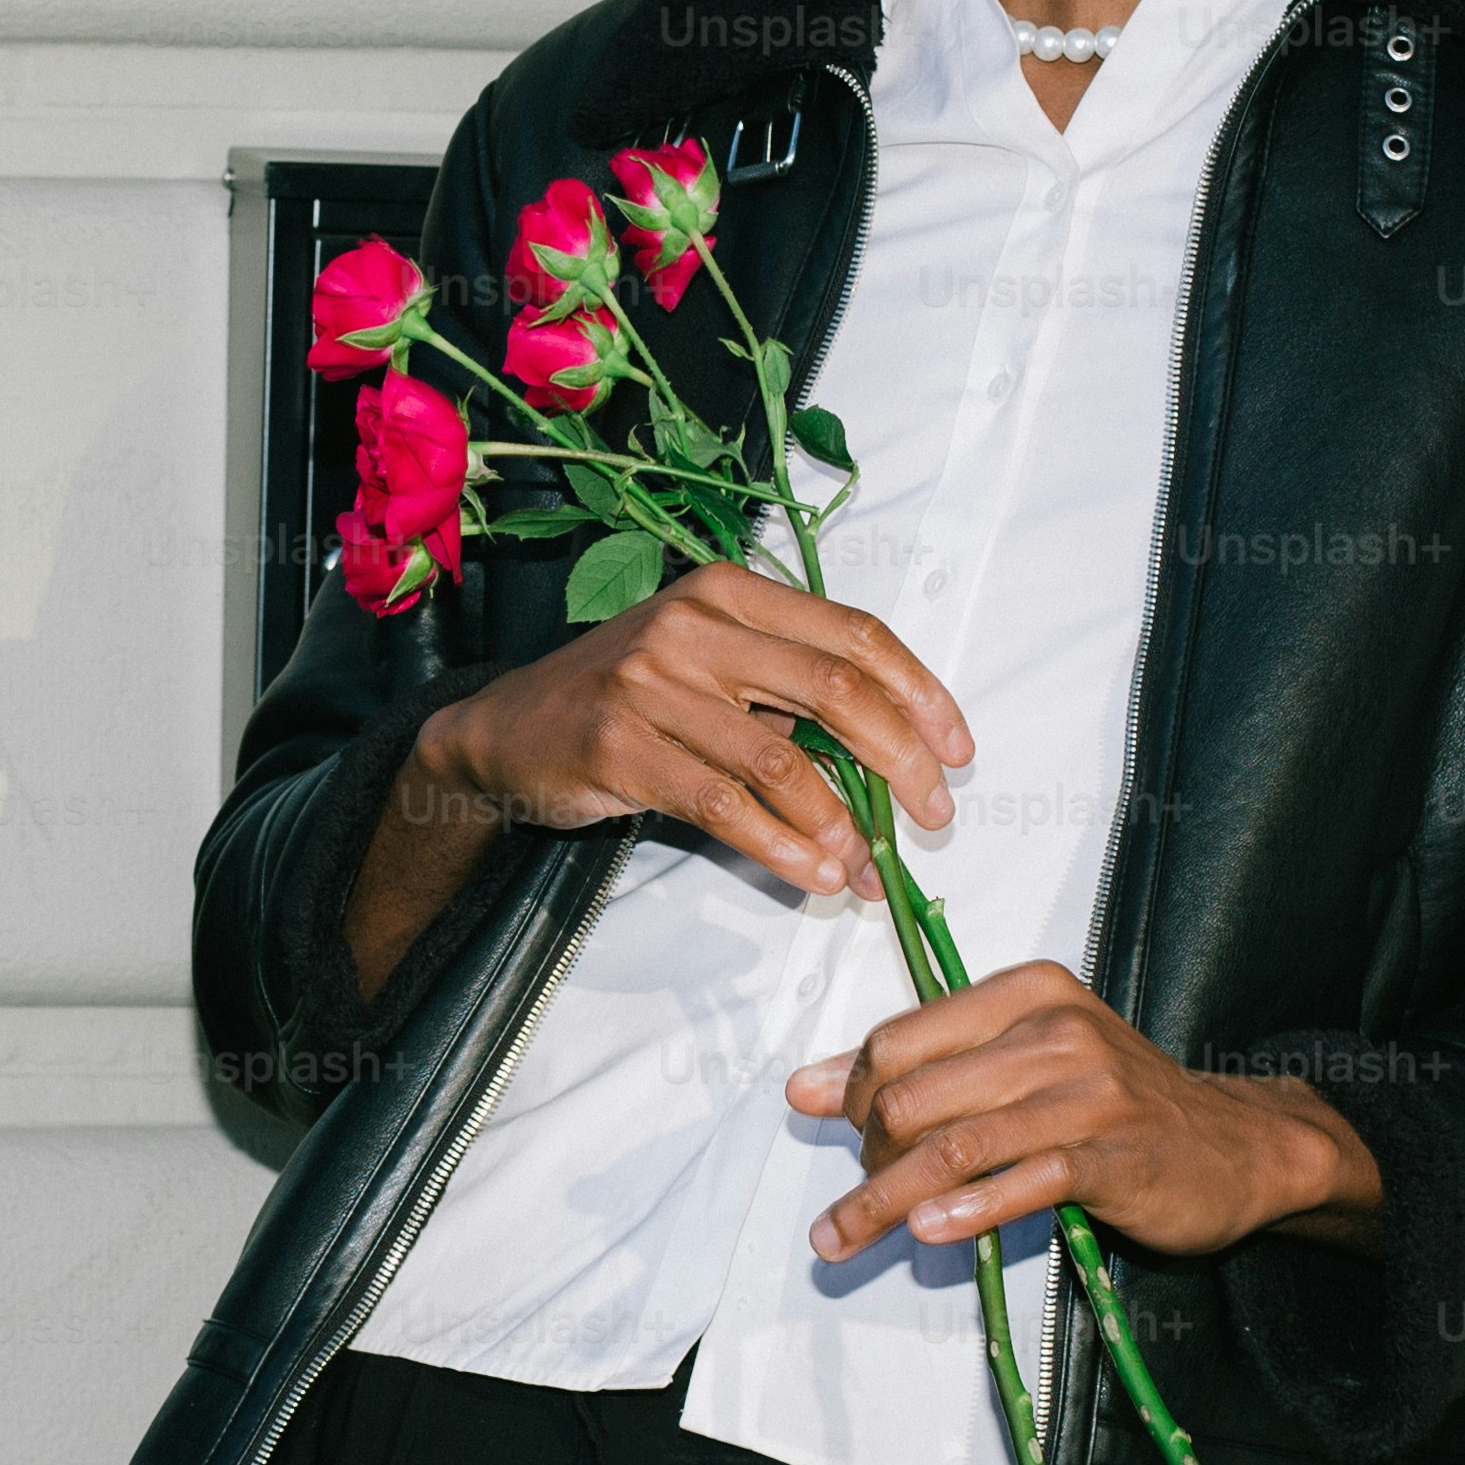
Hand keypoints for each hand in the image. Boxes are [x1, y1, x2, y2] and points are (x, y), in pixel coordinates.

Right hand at [341, 566, 973, 995]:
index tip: (958, 751)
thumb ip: (789, 693)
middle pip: (836, 687)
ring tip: (864, 868)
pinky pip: (725, 804)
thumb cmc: (630, 701)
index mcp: (730, 590)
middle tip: (934, 814)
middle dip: (901, 759)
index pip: (854, 632)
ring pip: (782, 759)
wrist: (506, 729)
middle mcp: (693, 623)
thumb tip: (897, 760)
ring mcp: (650, 681)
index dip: (920, 693)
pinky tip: (814, 874)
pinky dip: (783, 846)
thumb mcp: (710, 668)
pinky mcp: (618, 744)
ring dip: (840, 823)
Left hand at [788, 962, 1382, 1262]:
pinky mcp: (1116, 1155)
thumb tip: (806, 1089)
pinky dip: (967, 1210)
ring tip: (840, 1240)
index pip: (900, 1038)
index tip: (846, 1139)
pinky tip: (929, 1233)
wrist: (1237, 1145)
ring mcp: (1089, 1092)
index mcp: (1025, 993)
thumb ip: (922, 1068)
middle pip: (914, 1095)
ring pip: (954, 1145)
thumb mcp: (1022, 1063)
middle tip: (855, 1204)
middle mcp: (1055, 1030)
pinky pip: (1024, 1181)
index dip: (853, 1094)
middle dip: (865, 1157)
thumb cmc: (1117, 1102)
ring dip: (884, 1200)